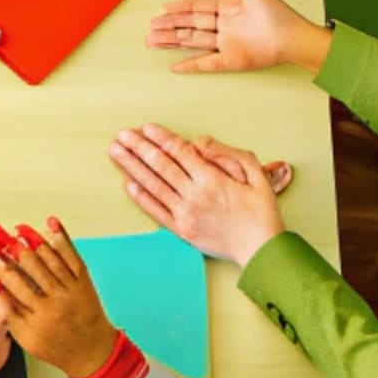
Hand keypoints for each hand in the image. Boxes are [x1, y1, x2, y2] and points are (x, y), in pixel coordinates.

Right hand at [0, 218, 118, 377]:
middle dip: (12, 248)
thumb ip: (10, 314)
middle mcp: (56, 300)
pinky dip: (62, 238)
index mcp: (39, 315)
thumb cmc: (56, 346)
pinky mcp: (84, 281)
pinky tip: (51, 224)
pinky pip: (72, 255)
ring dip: (33, 239)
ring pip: (50, 258)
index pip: (14, 285)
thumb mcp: (26, 339)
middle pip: (31, 267)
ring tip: (19, 229)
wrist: (92, 352)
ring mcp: (72, 288)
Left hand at [110, 124, 285, 264]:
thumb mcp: (256, 174)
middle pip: (161, 166)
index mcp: (212, 180)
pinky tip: (128, 184)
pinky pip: (156, 211)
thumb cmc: (261, 212)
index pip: (180, 153)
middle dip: (139, 148)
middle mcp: (194, 195)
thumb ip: (228, 154)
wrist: (261, 250)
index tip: (146, 128)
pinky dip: (141, 197)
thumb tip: (200, 142)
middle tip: (122, 135)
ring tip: (116, 152)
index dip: (162, 138)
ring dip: (132, 167)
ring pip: (153, 185)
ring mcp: (185, 214)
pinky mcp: (182, 231)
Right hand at [147, 0, 332, 74]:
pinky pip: (205, 63)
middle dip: (169, 26)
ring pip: (192, 42)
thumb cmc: (278, 14)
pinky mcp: (230, 61)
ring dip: (172, 42)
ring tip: (152, 42)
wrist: (294, 38)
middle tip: (150, 27)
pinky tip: (175, 66)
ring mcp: (225, 45)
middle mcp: (223, 27)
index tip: (164, 7)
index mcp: (227, 9)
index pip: (197, 7)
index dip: (180, 7)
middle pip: (190, 26)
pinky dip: (190, 65)